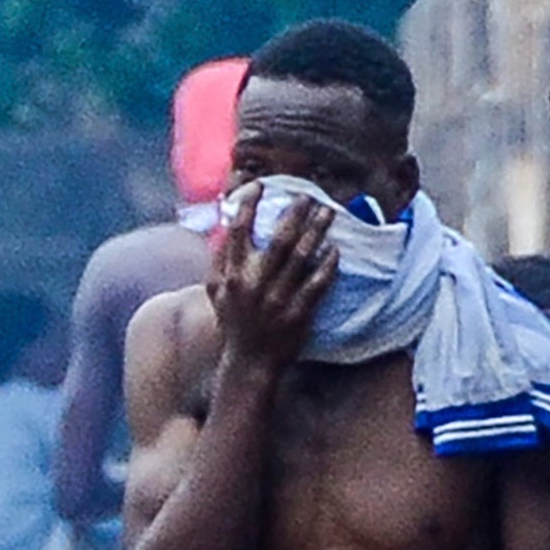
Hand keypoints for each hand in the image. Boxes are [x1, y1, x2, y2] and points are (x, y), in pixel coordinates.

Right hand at [199, 179, 332, 369]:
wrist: (249, 363)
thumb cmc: (232, 322)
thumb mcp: (215, 291)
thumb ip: (218, 259)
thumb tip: (224, 224)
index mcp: (232, 275)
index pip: (239, 231)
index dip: (250, 204)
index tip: (260, 186)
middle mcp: (255, 284)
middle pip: (279, 239)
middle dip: (295, 213)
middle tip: (308, 196)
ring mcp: (278, 299)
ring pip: (301, 257)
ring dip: (316, 231)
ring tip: (328, 213)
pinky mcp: (298, 314)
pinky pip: (317, 284)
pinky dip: (326, 265)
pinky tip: (334, 249)